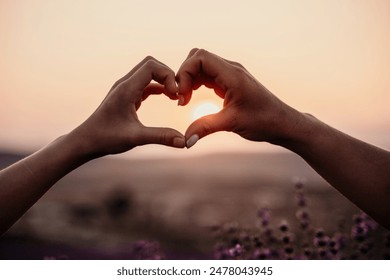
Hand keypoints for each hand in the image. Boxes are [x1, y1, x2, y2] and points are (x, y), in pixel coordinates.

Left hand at [72, 56, 185, 157]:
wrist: (86, 141)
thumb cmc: (106, 138)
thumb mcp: (135, 138)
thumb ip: (161, 137)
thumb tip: (184, 141)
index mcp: (126, 89)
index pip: (151, 66)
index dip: (168, 75)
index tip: (176, 94)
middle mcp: (125, 84)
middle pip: (151, 64)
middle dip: (167, 75)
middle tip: (177, 93)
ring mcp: (125, 89)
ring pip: (148, 72)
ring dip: (163, 80)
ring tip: (175, 96)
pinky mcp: (126, 96)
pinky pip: (146, 84)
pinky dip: (158, 87)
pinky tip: (167, 98)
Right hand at [176, 48, 301, 147]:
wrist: (282, 123)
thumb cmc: (263, 121)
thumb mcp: (232, 123)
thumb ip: (205, 128)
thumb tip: (185, 140)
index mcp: (232, 75)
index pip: (200, 58)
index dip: (185, 73)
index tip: (182, 96)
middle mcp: (231, 70)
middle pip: (198, 58)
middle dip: (184, 75)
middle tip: (181, 97)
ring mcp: (230, 75)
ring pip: (201, 66)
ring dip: (190, 79)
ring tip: (185, 100)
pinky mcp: (230, 83)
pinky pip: (208, 75)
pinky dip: (196, 84)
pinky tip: (193, 99)